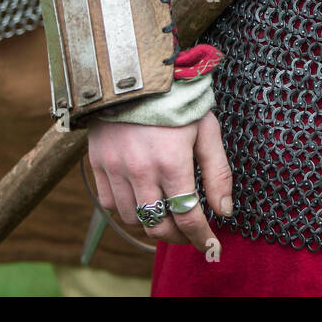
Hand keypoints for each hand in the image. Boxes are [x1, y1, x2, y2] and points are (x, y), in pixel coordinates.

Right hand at [87, 111, 232, 252]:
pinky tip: (142, 203)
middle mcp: (140, 170)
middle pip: (158, 226)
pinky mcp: (97, 164)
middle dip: (178, 236)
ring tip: (167, 216)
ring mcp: (115, 168)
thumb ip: (217, 173)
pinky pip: (109, 203)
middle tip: (190, 233)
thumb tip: (224, 211)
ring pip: (132, 219)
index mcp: (171, 162)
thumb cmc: (178, 101)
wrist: (135, 74)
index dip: (201, 237)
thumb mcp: (207, 131)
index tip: (211, 247)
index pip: (187, 216)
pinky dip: (126, 211)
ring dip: (152, 225)